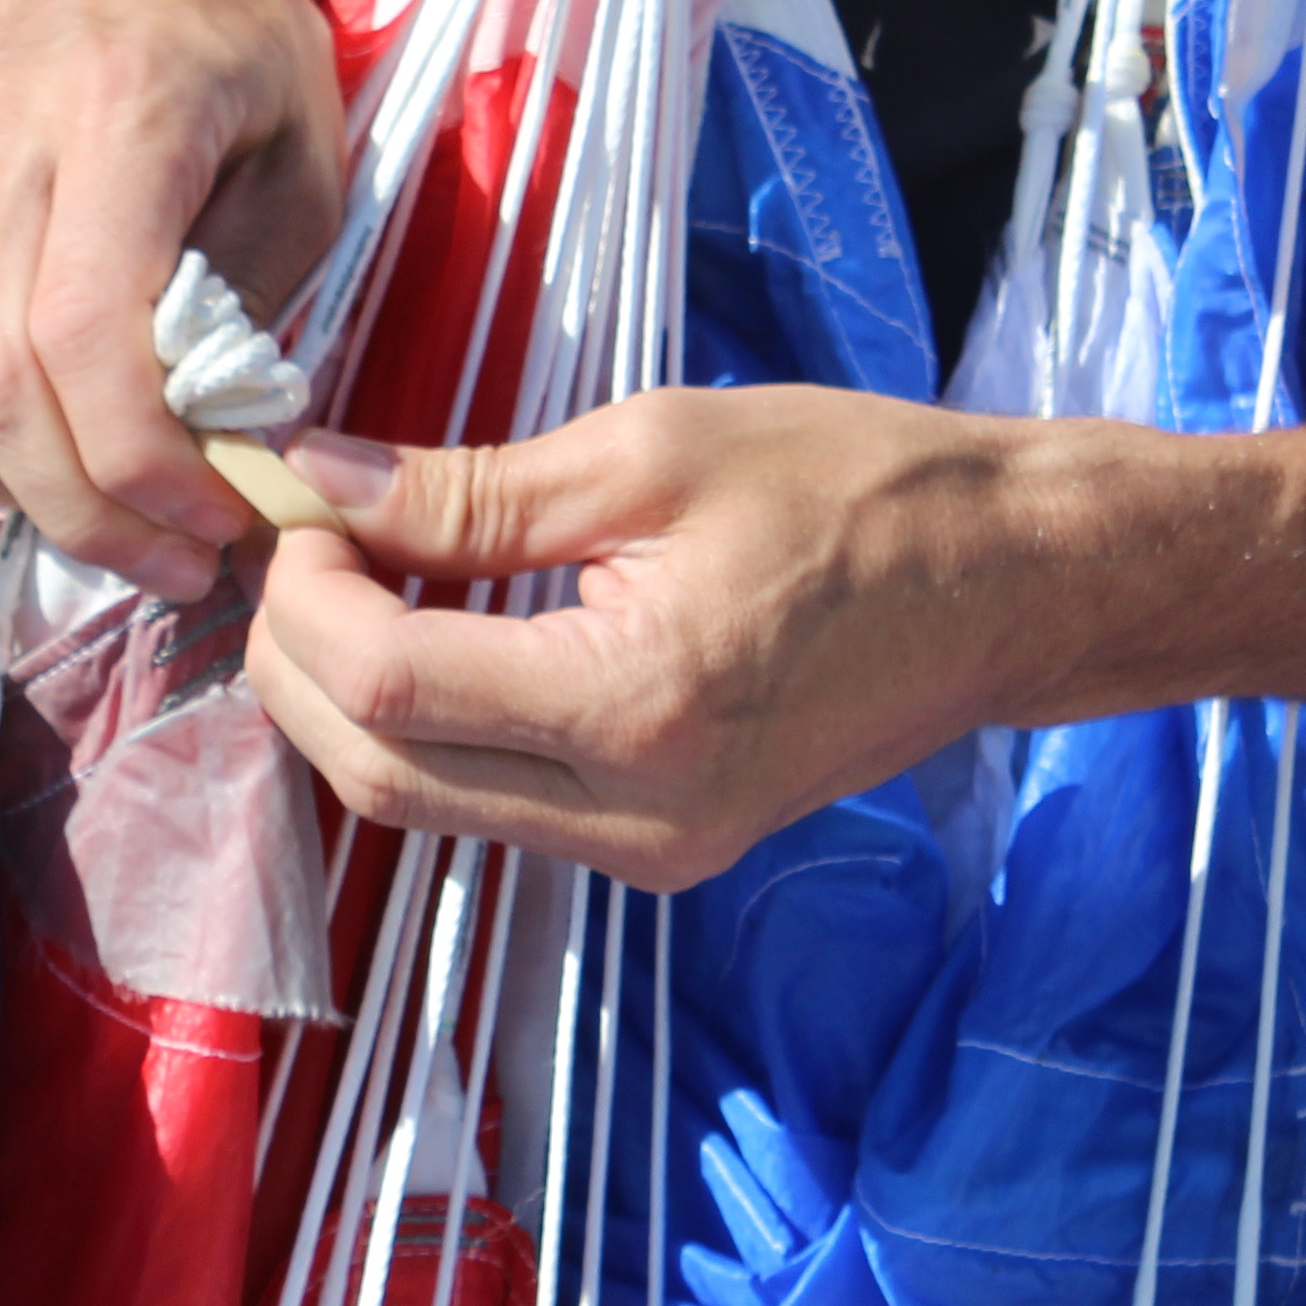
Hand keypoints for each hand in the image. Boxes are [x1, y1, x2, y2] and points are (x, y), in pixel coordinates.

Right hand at [0, 0, 343, 600]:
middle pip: (2, 382)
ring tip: (141, 543)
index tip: (222, 518)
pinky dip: (0, 455)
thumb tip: (216, 440)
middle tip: (183, 568)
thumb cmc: (236, 56)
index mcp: (116, 112)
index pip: (85, 329)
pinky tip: (76, 480)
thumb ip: (258, 293)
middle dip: (93, 511)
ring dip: (46, 501)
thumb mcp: (307, 155)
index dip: (144, 459)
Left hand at [245, 389, 1097, 888]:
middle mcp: (634, 818)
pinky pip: (486, 807)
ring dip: (347, 697)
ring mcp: (647, 854)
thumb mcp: (655, 452)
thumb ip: (470, 489)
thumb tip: (319, 481)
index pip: (391, 688)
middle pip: (377, 775)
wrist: (1007, 587)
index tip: (298, 502)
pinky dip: (423, 724)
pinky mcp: (656, 853)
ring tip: (349, 573)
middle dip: (297, 658)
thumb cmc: (861, 490)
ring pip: (418, 803)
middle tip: (298, 539)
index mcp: (638, 708)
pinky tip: (425, 629)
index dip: (307, 595)